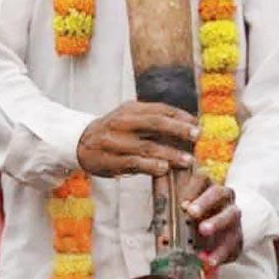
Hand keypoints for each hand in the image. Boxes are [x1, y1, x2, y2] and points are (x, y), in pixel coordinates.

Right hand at [76, 102, 198, 177]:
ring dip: (170, 154)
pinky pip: (134, 163)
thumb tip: (186, 124)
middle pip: (155, 123)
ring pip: (147, 146)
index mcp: (130, 109)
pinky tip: (164, 169)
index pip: (160, 109)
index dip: (180, 116)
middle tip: (197, 136)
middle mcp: (122, 122)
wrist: (80, 142)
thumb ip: (152, 120)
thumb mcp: (129, 118)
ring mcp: (115, 141)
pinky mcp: (110, 160)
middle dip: (179, 129)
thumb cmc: (113, 131)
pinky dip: (150, 166)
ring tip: (187, 160)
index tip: (197, 123)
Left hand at [181, 170, 242, 266]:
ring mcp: (234, 217)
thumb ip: (180, 211)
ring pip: (229, 216)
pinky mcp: (239, 237)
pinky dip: (220, 252)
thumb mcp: (190, 210)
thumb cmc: (202, 217)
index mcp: (209, 187)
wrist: (227, 228)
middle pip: (217, 193)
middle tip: (191, 212)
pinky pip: (233, 243)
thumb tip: (171, 218)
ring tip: (203, 231)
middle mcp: (225, 198)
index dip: (191, 188)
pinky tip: (209, 259)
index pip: (202, 179)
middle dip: (204, 202)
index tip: (181, 202)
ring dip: (216, 223)